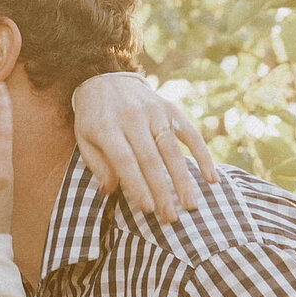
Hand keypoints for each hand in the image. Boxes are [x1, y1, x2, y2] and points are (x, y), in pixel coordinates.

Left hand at [69, 72, 217, 224]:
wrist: (105, 78)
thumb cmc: (94, 118)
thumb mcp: (84, 139)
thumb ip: (97, 165)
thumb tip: (110, 191)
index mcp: (107, 127)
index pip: (125, 161)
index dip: (137, 186)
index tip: (148, 209)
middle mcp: (133, 118)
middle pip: (151, 160)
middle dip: (162, 191)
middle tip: (172, 218)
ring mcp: (154, 112)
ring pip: (172, 150)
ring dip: (183, 180)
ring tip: (191, 205)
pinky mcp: (170, 109)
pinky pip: (190, 134)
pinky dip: (203, 156)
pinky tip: (212, 179)